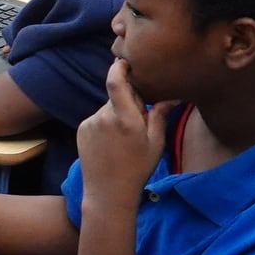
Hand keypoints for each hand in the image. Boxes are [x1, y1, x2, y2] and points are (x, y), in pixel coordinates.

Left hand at [76, 60, 169, 205]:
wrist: (108, 192)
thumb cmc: (137, 168)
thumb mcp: (155, 143)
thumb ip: (159, 115)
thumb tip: (172, 95)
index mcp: (125, 119)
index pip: (116, 82)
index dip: (118, 68)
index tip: (124, 62)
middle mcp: (104, 118)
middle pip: (117, 97)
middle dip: (128, 102)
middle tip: (138, 122)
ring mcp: (90, 123)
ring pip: (107, 108)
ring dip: (117, 114)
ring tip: (123, 139)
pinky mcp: (82, 129)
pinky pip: (97, 118)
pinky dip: (106, 123)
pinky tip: (111, 143)